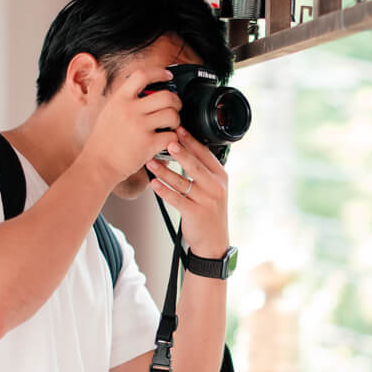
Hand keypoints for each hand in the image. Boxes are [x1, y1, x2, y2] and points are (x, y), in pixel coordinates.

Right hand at [82, 67, 181, 184]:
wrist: (98, 165)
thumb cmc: (103, 141)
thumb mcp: (109, 112)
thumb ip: (125, 100)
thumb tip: (141, 89)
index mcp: (120, 99)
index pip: (142, 75)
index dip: (159, 73)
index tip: (168, 76)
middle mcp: (130, 110)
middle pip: (166, 95)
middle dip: (176, 101)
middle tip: (175, 107)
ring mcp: (140, 127)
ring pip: (172, 115)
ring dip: (176, 120)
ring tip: (171, 125)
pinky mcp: (148, 144)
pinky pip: (172, 135)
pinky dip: (174, 138)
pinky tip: (168, 140)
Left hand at [145, 128, 229, 256]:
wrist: (214, 242)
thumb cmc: (209, 213)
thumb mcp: (213, 189)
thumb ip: (203, 171)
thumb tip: (185, 149)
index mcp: (221, 177)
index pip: (205, 154)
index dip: (191, 141)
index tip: (179, 129)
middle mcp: (215, 187)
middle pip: (195, 165)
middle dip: (180, 152)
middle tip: (166, 140)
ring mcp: (206, 201)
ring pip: (182, 181)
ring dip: (165, 171)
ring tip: (151, 162)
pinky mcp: (195, 213)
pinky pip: (176, 199)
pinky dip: (163, 191)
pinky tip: (154, 183)